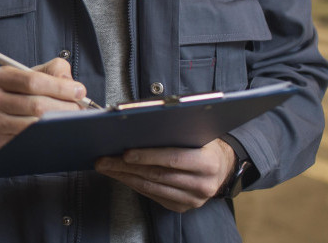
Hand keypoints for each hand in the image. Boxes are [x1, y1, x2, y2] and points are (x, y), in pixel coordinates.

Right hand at [0, 57, 86, 158]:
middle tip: (81, 109)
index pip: (33, 81)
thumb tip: (70, 82)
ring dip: (59, 124)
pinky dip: (47, 138)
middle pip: (36, 105)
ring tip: (73, 121)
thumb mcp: (22, 76)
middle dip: (65, 107)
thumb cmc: (8, 96)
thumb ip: (49, 71)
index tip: (80, 90)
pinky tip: (58, 134)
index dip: (60, 86)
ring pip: (34, 126)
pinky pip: (28, 143)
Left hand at [94, 138, 235, 211]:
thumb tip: (139, 121)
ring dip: (125, 177)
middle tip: (104, 160)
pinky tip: (121, 176)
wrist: (222, 166)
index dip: (147, 156)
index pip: (173, 159)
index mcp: (208, 163)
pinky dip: (134, 185)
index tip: (125, 153)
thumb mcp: (197, 132)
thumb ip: (175, 129)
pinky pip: (153, 195)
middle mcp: (203, 184)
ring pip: (152, 187)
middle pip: (157, 175)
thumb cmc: (204, 143)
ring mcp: (193, 199)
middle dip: (126, 167)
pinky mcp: (182, 207)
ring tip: (106, 167)